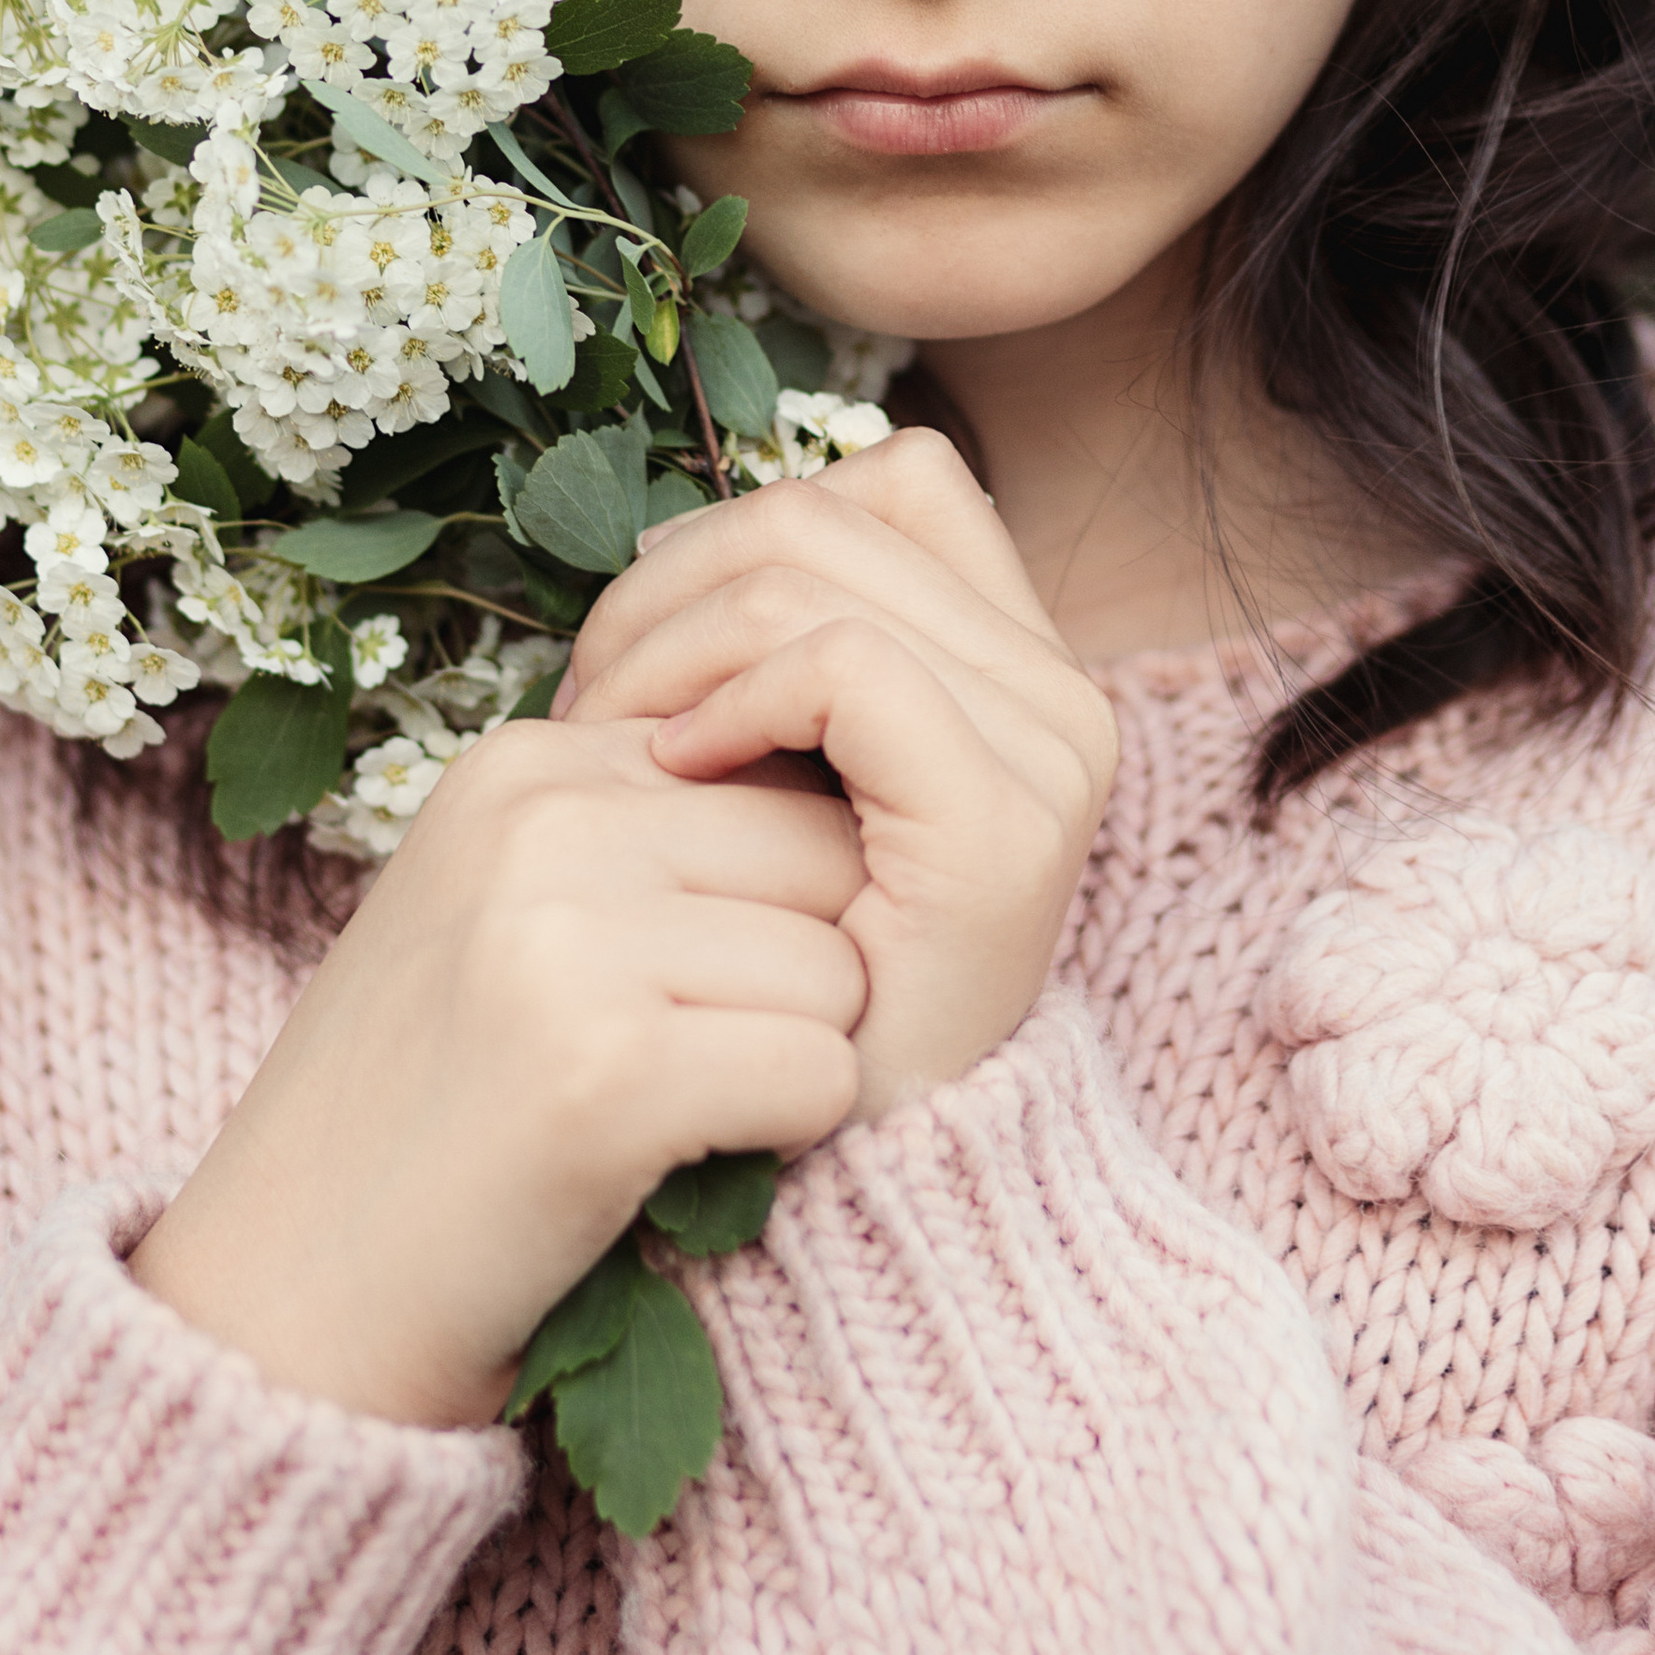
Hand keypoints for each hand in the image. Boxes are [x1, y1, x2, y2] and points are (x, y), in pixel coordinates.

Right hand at [129, 716, 865, 1427]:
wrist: (281, 1305)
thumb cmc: (429, 1111)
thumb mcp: (510, 908)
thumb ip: (649, 834)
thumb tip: (855, 794)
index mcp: (526, 761)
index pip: (780, 768)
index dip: (777, 900)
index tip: (685, 990)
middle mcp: (543, 817)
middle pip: (830, 856)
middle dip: (807, 972)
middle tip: (697, 1065)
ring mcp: (566, 937)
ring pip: (843, 969)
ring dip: (795, 1065)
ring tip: (669, 1121)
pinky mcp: (605, 1070)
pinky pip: (824, 1076)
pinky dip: (785, 1145)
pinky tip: (677, 1174)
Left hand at [561, 427, 1119, 1119]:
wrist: (804, 1171)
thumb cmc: (760, 972)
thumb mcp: (767, 778)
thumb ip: (767, 646)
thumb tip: (661, 524)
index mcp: (1014, 667)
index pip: (890, 483)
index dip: (741, 530)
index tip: (644, 644)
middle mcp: (1059, 695)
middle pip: (836, 510)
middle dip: (678, 586)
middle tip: (594, 705)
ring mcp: (1048, 757)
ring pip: (820, 574)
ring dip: (676, 642)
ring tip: (615, 747)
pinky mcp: (1005, 825)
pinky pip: (846, 665)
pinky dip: (732, 699)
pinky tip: (671, 777)